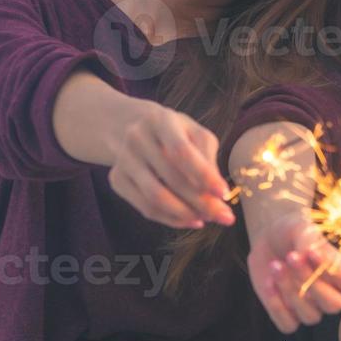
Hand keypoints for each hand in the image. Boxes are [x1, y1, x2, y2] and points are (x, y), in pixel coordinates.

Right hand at [105, 100, 235, 227]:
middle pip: (171, 178)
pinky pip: (145, 207)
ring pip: (155, 197)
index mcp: (160, 120)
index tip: (224, 193)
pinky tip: (190, 219)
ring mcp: (123, 159)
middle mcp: (137, 137)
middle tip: (224, 216)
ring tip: (207, 219)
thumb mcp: (196, 134)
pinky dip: (171, 219)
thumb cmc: (176, 133)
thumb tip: (218, 195)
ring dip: (186, 214)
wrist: (134, 127)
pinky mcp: (116, 179)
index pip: (182, 151)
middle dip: (202, 202)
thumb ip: (208, 159)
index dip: (204, 175)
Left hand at [247, 217, 340, 333]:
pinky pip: (288, 325)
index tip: (313, 252)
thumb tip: (309, 253)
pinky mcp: (289, 315)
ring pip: (310, 316)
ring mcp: (311, 307)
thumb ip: (309, 241)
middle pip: (333, 305)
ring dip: (290, 291)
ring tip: (276, 265)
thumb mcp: (303, 228)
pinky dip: (276, 305)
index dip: (334, 272)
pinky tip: (269, 283)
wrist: (270, 238)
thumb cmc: (294, 231)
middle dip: (310, 282)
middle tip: (292, 257)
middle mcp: (332, 294)